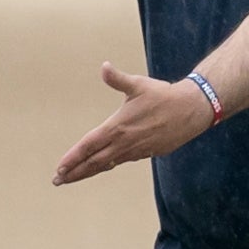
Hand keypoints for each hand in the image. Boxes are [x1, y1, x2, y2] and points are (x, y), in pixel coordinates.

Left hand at [53, 62, 214, 185]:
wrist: (192, 110)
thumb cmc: (163, 95)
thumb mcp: (138, 85)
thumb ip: (117, 79)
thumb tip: (104, 67)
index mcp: (117, 127)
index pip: (89, 146)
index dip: (73, 158)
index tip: (60, 168)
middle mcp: (124, 143)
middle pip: (94, 161)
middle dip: (74, 172)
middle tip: (57, 180)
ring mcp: (135, 151)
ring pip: (107, 164)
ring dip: (89, 172)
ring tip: (72, 178)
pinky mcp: (146, 153)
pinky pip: (121, 161)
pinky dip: (108, 166)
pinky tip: (100, 167)